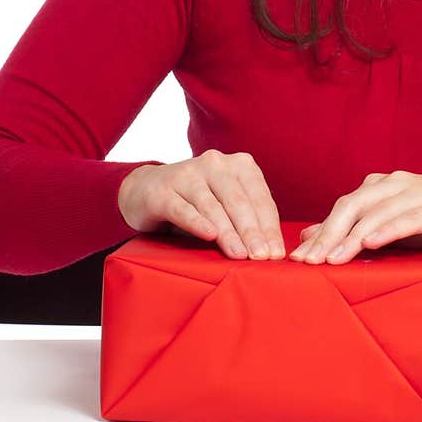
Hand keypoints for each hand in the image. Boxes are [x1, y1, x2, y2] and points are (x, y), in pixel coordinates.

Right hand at [117, 150, 285, 259]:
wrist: (145, 190)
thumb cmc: (195, 202)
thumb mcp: (225, 205)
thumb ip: (246, 220)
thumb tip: (270, 250)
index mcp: (239, 165)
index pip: (260, 198)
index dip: (269, 227)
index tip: (276, 253)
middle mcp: (215, 164)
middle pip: (239, 202)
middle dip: (252, 232)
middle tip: (261, 257)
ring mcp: (187, 174)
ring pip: (213, 207)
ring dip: (228, 233)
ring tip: (240, 255)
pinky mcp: (163, 190)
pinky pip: (183, 209)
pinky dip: (197, 223)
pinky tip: (210, 236)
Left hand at [289, 170, 421, 265]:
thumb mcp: (400, 225)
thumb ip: (361, 229)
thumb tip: (315, 237)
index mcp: (384, 188)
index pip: (343, 208)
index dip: (319, 232)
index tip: (297, 258)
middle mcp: (397, 184)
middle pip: (353, 206)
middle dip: (328, 235)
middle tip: (307, 262)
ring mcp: (421, 192)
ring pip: (378, 212)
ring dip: (352, 236)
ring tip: (331, 258)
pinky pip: (413, 216)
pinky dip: (390, 228)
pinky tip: (372, 241)